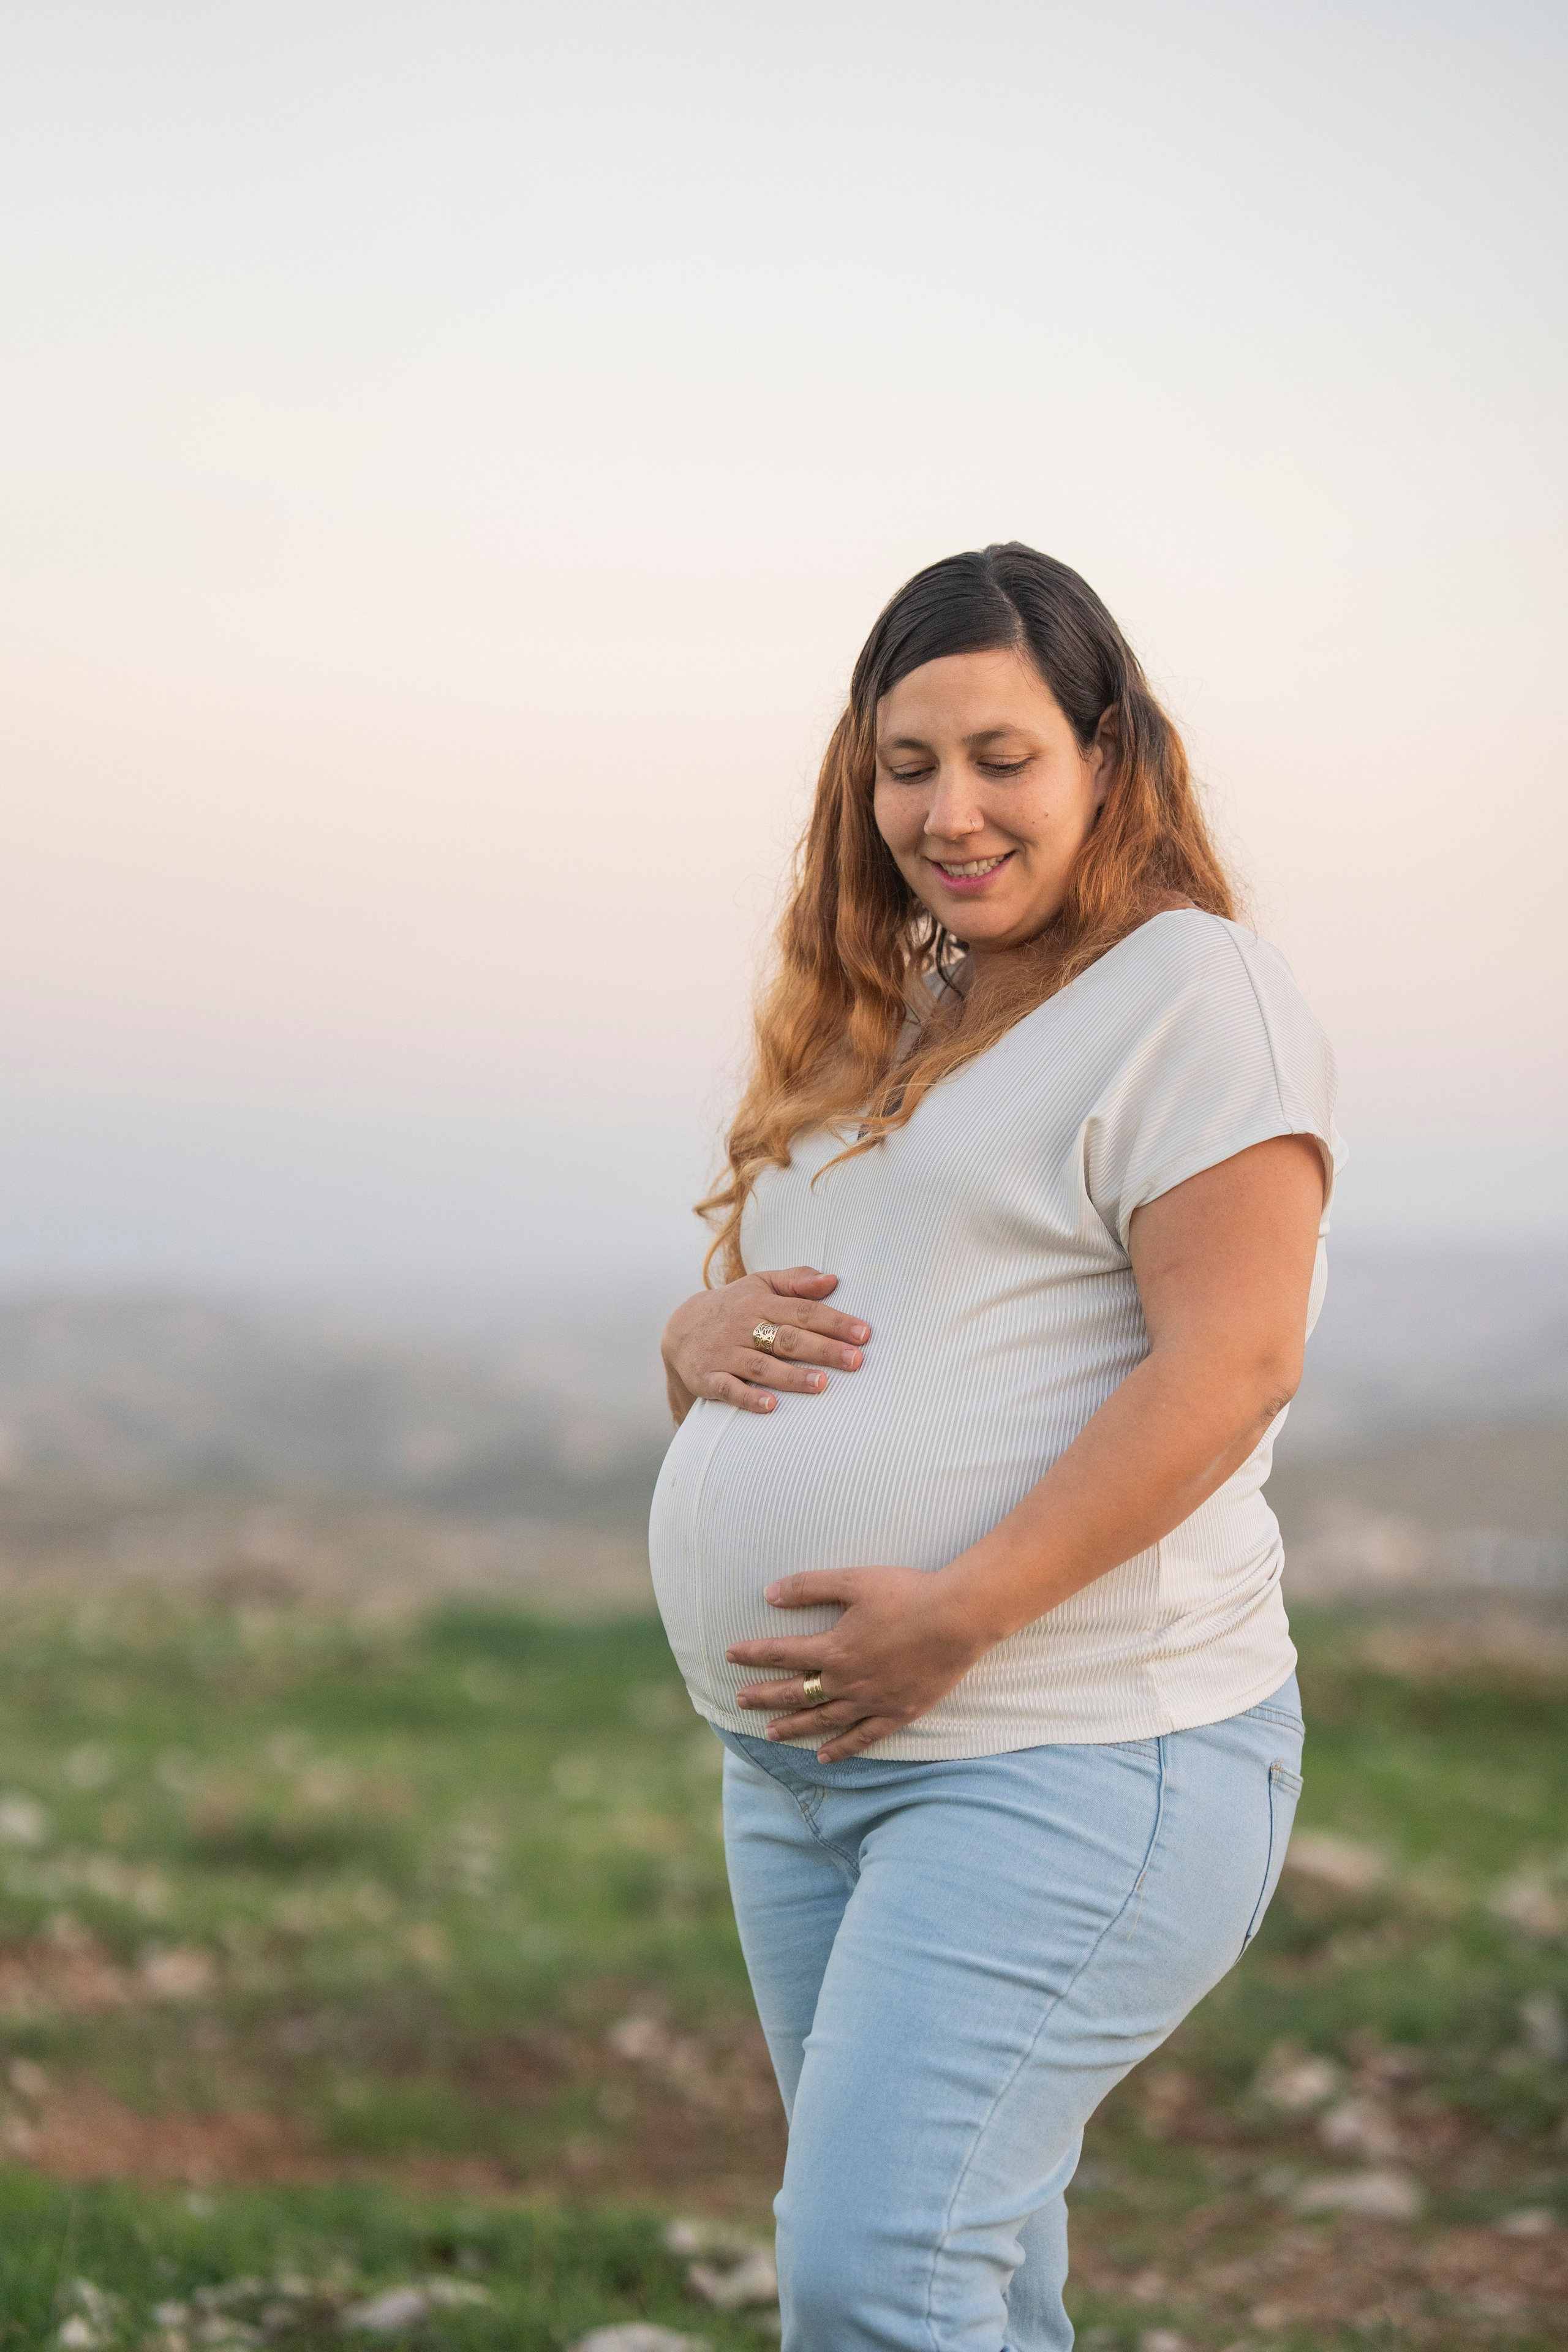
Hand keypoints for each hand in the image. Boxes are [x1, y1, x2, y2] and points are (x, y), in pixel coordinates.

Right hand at [661, 1268, 870, 1422]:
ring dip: (791, 1376)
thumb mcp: (760, 1284)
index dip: (834, 1322)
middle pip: (788, 1338)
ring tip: (821, 1384)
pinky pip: (729, 1388)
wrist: (680, 1329)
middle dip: (822, 1349)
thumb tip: (832, 1280)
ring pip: (761, 1365)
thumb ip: (795, 1280)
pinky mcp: (709, 1378)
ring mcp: (726, 1353)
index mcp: (760, 1303)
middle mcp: (744, 1327)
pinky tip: (771, 1406)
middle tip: (855, 1360)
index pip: (803, 1311)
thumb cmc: (734, 1307)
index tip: (863, 1333)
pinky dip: (748, 1397)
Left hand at [727, 1565, 986, 1759]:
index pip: (782, 1653)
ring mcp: (872, 1701)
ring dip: (793, 1727)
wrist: (958, 1618)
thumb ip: (809, 1587)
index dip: (753, 1653)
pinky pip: (863, 1737)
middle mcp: (847, 1681)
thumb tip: (768, 1594)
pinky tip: (824, 1756)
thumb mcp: (853, 1580)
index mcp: (834, 1648)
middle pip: (796, 1692)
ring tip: (770, 1733)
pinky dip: (841, 1749)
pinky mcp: (898, 1713)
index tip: (730, 1655)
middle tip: (739, 1701)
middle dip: (764, 1696)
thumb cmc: (907, 1593)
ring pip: (823, 1720)